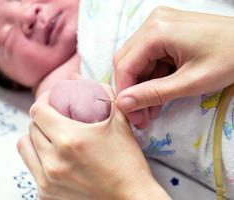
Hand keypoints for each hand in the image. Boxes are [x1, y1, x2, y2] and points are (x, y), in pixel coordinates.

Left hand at [17, 85, 170, 199]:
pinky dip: (39, 157)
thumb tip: (76, 77)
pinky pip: (32, 167)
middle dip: (42, 117)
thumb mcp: (119, 121)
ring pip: (25, 147)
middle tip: (55, 115)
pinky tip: (54, 155)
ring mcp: (47, 180)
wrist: (130, 199)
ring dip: (35, 136)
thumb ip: (101, 93)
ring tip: (50, 134)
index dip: (43, 99)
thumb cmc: (127, 160)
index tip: (53, 98)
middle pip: (31, 127)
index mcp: (70, 138)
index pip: (38, 110)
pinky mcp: (46, 195)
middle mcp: (54, 160)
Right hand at [114, 6, 233, 128]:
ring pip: (138, 61)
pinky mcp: (166, 31)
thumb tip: (123, 104)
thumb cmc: (229, 59)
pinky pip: (150, 57)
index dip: (124, 93)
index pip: (125, 65)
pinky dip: (152, 77)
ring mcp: (159, 25)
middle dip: (132, 91)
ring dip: (142, 86)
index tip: (130, 115)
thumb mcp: (190, 82)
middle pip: (127, 62)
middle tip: (140, 116)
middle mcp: (152, 23)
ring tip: (150, 111)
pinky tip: (158, 95)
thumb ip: (153, 93)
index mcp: (156, 31)